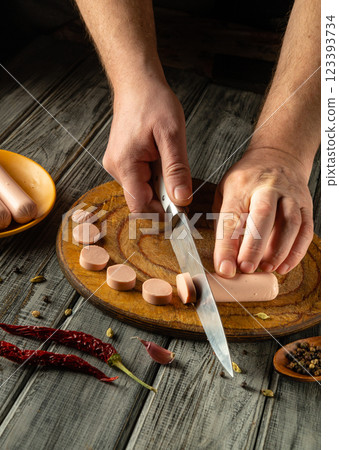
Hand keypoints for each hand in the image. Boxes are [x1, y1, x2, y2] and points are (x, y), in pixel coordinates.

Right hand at [103, 78, 191, 212]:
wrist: (137, 83)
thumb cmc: (152, 102)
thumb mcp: (172, 136)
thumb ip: (176, 170)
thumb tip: (181, 199)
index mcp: (125, 164)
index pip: (140, 206)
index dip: (161, 213)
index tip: (181, 211)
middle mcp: (116, 168)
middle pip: (141, 199)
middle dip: (163, 197)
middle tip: (181, 182)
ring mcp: (117, 164)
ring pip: (142, 189)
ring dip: (160, 184)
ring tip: (168, 160)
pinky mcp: (123, 160)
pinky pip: (140, 178)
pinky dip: (155, 175)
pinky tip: (162, 158)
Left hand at [213, 148, 313, 276]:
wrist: (278, 157)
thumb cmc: (247, 181)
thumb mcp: (225, 192)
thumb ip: (224, 221)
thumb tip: (224, 257)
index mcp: (241, 187)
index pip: (232, 217)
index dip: (227, 246)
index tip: (225, 268)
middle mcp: (267, 188)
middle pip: (263, 216)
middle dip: (254, 246)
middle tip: (246, 268)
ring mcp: (289, 196)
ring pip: (290, 223)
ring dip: (278, 251)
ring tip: (266, 268)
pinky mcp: (305, 205)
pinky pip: (305, 230)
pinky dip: (296, 251)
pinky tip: (284, 265)